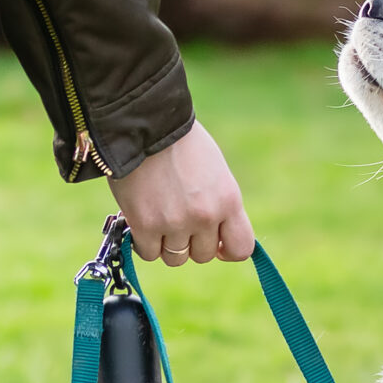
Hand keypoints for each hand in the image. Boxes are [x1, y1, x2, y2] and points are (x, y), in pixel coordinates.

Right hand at [107, 119, 254, 265]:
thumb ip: (219, 204)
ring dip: (166, 244)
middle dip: (191, 243)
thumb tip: (216, 236)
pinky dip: (143, 242)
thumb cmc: (180, 144)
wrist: (146, 125)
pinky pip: (148, 253)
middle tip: (177, 219)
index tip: (216, 243)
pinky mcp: (145, 225)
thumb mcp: (215, 173)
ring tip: (158, 218)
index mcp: (228, 200)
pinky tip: (141, 221)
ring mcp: (175, 223)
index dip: (227, 250)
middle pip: (203, 255)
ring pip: (176, 258)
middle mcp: (206, 216)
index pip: (242, 248)